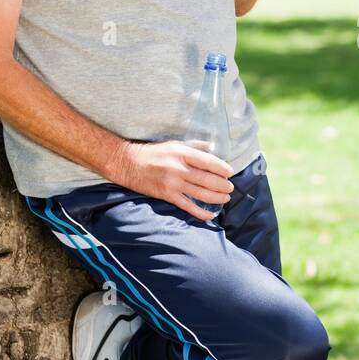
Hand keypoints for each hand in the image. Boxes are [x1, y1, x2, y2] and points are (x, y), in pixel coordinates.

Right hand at [112, 139, 234, 221]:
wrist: (129, 164)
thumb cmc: (154, 153)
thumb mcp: (174, 144)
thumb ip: (195, 146)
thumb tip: (212, 148)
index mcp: (182, 153)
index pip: (208, 161)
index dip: (222, 168)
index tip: (230, 172)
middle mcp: (179, 168)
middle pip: (207, 179)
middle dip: (222, 185)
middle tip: (230, 188)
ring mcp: (173, 183)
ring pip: (200, 193)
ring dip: (216, 198)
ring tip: (225, 198)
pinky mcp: (167, 195)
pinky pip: (187, 206)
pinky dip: (200, 212)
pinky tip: (210, 215)